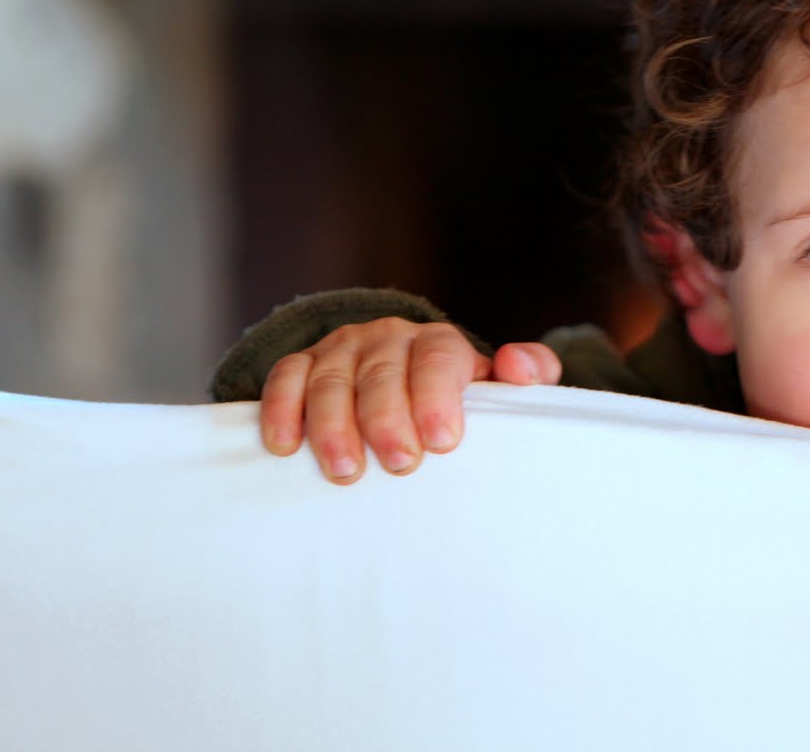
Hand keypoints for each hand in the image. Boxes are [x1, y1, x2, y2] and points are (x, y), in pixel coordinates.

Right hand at [259, 318, 561, 483]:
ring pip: (331, 380)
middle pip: (383, 374)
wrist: (406, 375)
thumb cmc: (455, 396)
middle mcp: (389, 339)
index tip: (442, 441)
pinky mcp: (304, 363)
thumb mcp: (494, 385)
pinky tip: (285, 445)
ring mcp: (343, 349)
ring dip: (333, 425)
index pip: (438, 360)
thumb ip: (527, 372)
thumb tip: (520, 368)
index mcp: (439, 344)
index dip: (438, 397)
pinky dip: (282, 408)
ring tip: (345, 470)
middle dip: (388, 419)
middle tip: (400, 464)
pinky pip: (287, 376)